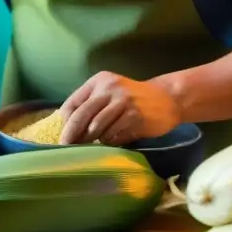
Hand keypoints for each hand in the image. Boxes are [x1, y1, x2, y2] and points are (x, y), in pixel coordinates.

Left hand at [58, 71, 180, 145]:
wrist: (168, 98)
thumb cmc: (133, 100)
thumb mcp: (111, 94)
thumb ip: (92, 106)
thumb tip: (70, 131)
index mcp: (99, 81)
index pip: (73, 104)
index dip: (66, 123)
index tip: (64, 139)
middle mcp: (109, 88)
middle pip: (81, 116)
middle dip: (72, 136)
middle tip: (66, 150)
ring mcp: (122, 101)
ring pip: (97, 128)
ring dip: (94, 140)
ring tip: (94, 146)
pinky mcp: (135, 116)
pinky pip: (114, 135)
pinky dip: (110, 142)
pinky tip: (113, 142)